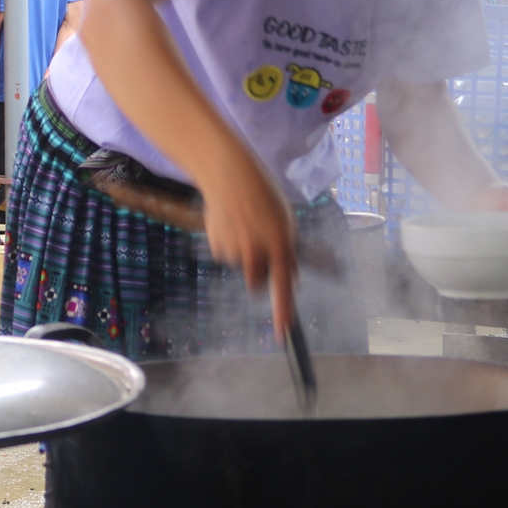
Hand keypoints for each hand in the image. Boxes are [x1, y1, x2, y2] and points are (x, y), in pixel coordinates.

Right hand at [198, 148, 298, 338]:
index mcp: (280, 243)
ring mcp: (235, 249)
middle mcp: (257, 251)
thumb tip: (291, 277)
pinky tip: (229, 222)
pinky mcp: (217, 245)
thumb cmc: (262, 194)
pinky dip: (227, 243)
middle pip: (257, 281)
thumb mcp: (284, 220)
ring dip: (242, 253)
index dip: (283, 312)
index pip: (283, 286)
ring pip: (240, 266)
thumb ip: (287, 250)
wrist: (229, 174)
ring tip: (244, 225)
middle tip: (258, 247)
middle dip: (258, 272)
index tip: (282, 333)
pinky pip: (225, 255)